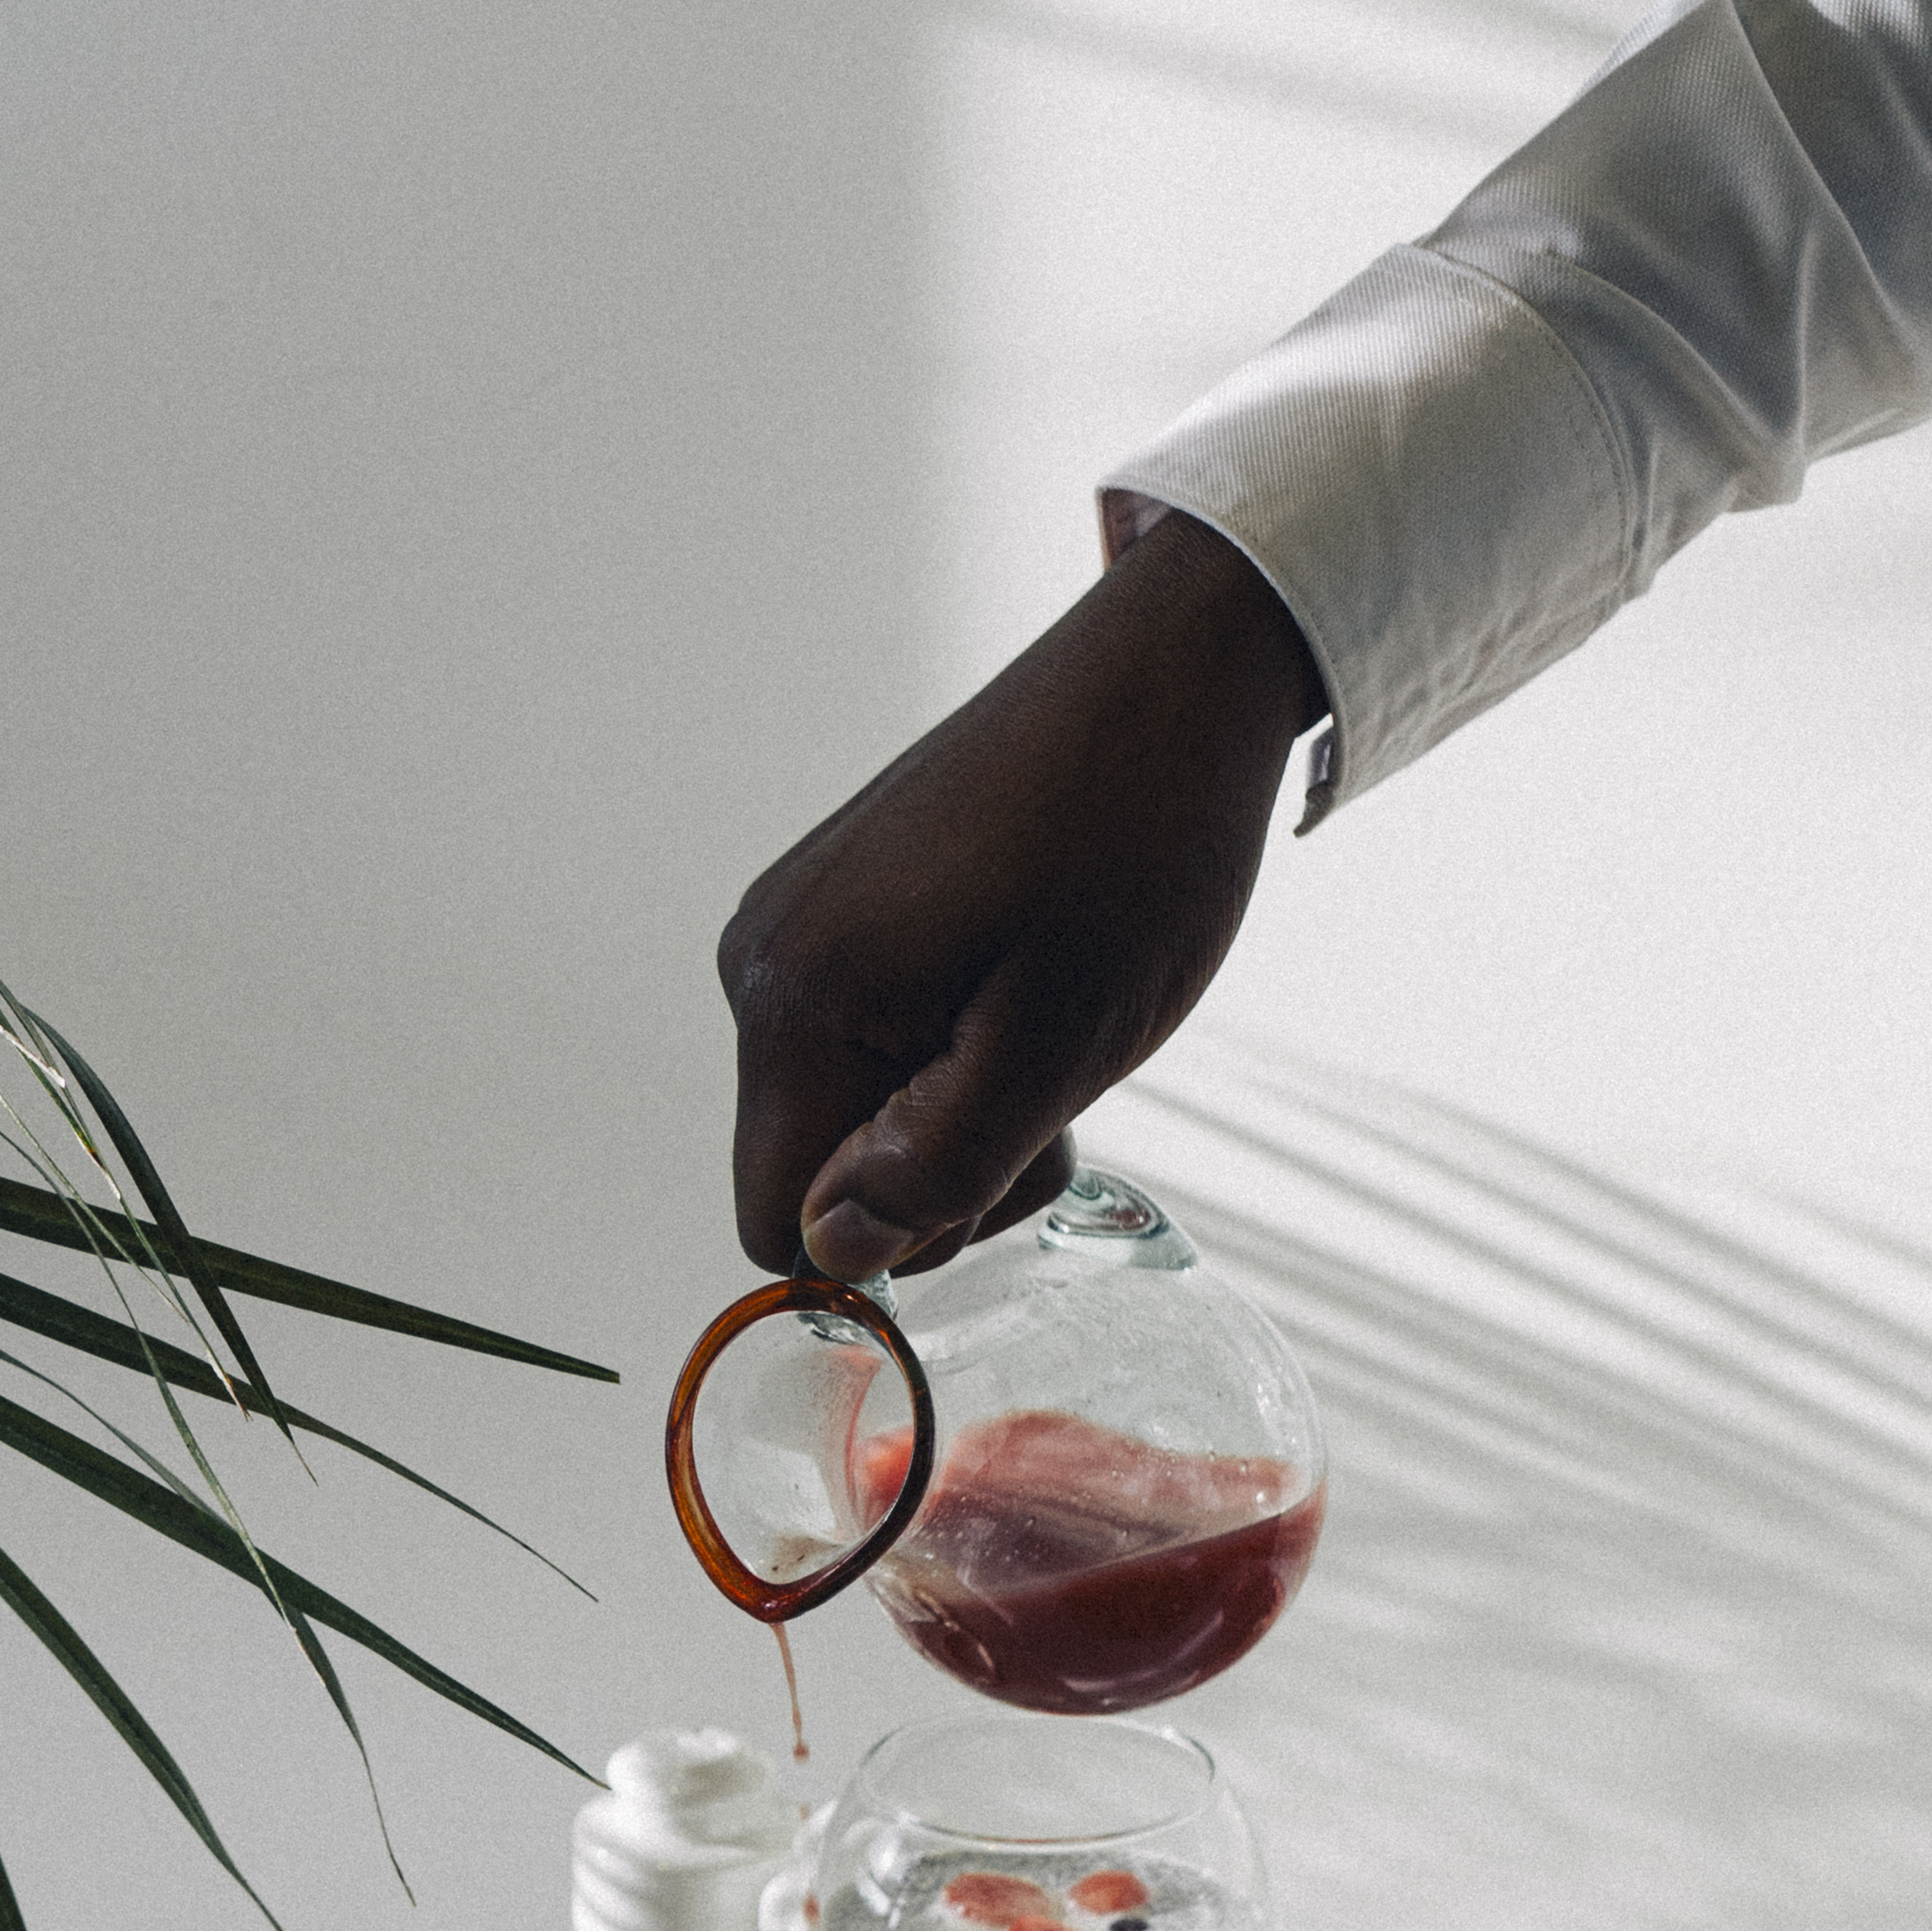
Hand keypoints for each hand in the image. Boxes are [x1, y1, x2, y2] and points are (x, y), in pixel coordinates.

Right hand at [717, 510, 1325, 1278]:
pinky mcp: (843, 905)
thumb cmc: (1133, 842)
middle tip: (1051, 1075)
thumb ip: (936, 1165)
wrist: (1167, 678)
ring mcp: (800, 928)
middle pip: (819, 1174)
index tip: (1000, 1146)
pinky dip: (957, 1044)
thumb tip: (831, 1253)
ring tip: (1054, 1016)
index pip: (781, 1229)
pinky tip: (1030, 981)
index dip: (900, 1228)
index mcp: (795, 1004)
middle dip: (938, 1168)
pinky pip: (873, 1042)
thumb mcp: (1058, 1043)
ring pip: (856, 1113)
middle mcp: (764, 964)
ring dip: (960, 1108)